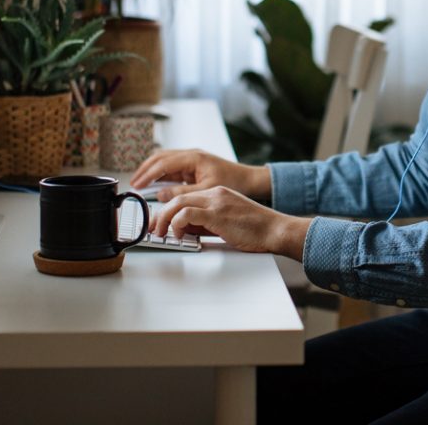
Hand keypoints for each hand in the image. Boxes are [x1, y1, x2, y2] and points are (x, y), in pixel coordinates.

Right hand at [130, 148, 271, 201]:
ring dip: (151, 170)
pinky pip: (172, 167)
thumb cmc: (233, 182)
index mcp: (194, 157)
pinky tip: (155, 183)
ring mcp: (192, 159)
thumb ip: (182, 192)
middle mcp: (191, 155)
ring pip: (165, 160)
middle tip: (134, 183)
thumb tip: (161, 194)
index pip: (164, 163)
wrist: (248, 180)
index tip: (137, 185)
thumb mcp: (206, 190)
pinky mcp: (193, 165)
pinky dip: (161, 173)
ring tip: (140, 182)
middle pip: (161, 157)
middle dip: (145, 169)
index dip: (148, 174)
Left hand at [151, 186, 309, 259]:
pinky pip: (187, 214)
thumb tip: (184, 230)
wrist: (274, 229)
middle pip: (177, 198)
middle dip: (160, 214)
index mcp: (217, 193)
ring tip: (161, 234)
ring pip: (178, 203)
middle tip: (153, 230)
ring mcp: (216, 201)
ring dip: (164, 219)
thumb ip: (205, 222)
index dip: (167, 209)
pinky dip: (176, 224)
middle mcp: (215, 193)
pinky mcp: (217, 213)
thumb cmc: (255, 229)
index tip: (158, 222)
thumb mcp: (225, 222)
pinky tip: (178, 235)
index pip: (185, 195)